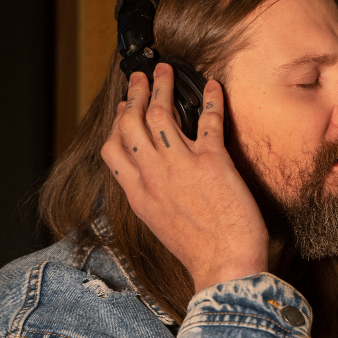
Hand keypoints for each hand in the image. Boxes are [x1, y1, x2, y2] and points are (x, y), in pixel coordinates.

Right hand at [101, 64, 268, 293]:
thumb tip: (153, 184)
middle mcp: (153, 175)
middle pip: (132, 124)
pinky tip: (212, 85)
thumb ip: (153, 199)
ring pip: (162, 113)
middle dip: (135, 95)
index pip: (113, 150)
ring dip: (162, 86)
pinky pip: (208, 120)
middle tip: (140, 78)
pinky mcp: (212, 162)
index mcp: (138, 194)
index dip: (117, 124)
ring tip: (165, 71)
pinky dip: (210, 98)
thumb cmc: (200, 253)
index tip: (124, 110)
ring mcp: (180, 166)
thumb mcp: (161, 227)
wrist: (224, 266)